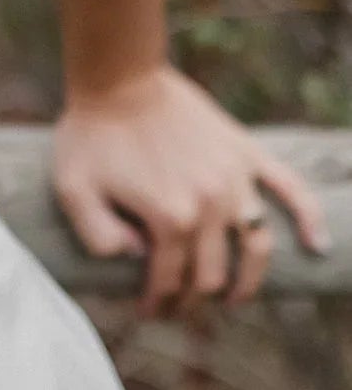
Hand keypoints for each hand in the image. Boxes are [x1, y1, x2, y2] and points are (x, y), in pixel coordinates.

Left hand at [50, 62, 330, 316]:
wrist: (118, 77)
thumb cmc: (91, 133)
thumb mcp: (72, 190)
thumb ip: (98, 237)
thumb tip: (137, 261)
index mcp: (169, 218)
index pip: (169, 280)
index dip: (157, 303)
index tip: (147, 312)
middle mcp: (210, 205)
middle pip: (211, 273)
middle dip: (193, 299)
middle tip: (177, 306)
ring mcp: (234, 179)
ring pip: (256, 247)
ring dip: (247, 281)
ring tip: (233, 297)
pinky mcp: (245, 153)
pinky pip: (290, 189)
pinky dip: (308, 219)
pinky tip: (317, 245)